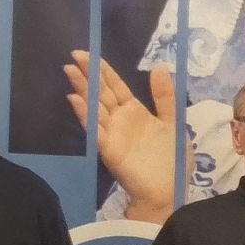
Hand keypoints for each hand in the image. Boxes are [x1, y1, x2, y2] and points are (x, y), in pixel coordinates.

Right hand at [65, 50, 176, 222]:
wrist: (169, 191)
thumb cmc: (172, 160)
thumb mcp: (174, 122)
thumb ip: (165, 96)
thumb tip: (158, 66)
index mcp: (135, 112)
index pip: (116, 87)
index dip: (104, 70)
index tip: (90, 53)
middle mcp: (120, 120)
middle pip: (101, 93)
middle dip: (88, 74)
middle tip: (75, 54)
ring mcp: (113, 134)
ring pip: (95, 107)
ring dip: (82, 90)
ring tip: (70, 71)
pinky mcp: (109, 149)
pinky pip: (95, 130)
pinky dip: (85, 115)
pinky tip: (76, 100)